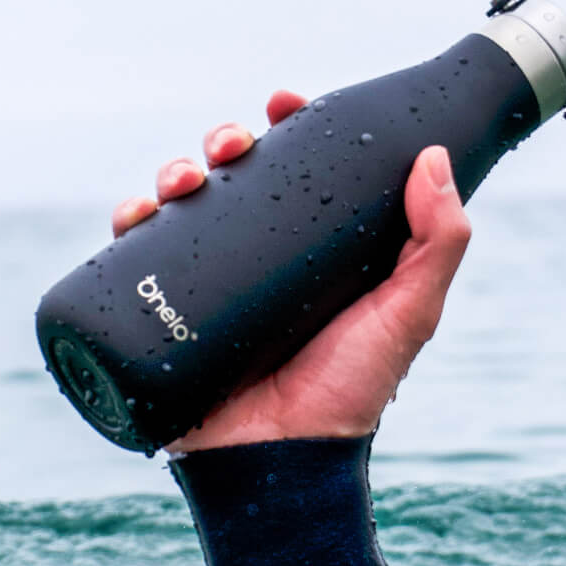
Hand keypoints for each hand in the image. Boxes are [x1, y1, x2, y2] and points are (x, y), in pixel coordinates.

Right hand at [111, 89, 474, 454]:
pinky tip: (132, 214)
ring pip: (180, 209)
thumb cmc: (351, 394)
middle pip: (233, 180)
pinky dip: (126, 226)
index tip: (284, 102)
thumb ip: (438, 243)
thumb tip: (433, 157)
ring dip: (171, 175)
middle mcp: (259, 261)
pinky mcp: (162, 317)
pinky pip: (132, 261)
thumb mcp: (409, 313)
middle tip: (229, 145)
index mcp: (313, 249)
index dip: (289, 128)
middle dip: (223, 144)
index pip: (298, 171)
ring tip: (179, 182)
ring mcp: (207, 287)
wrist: (283, 463)